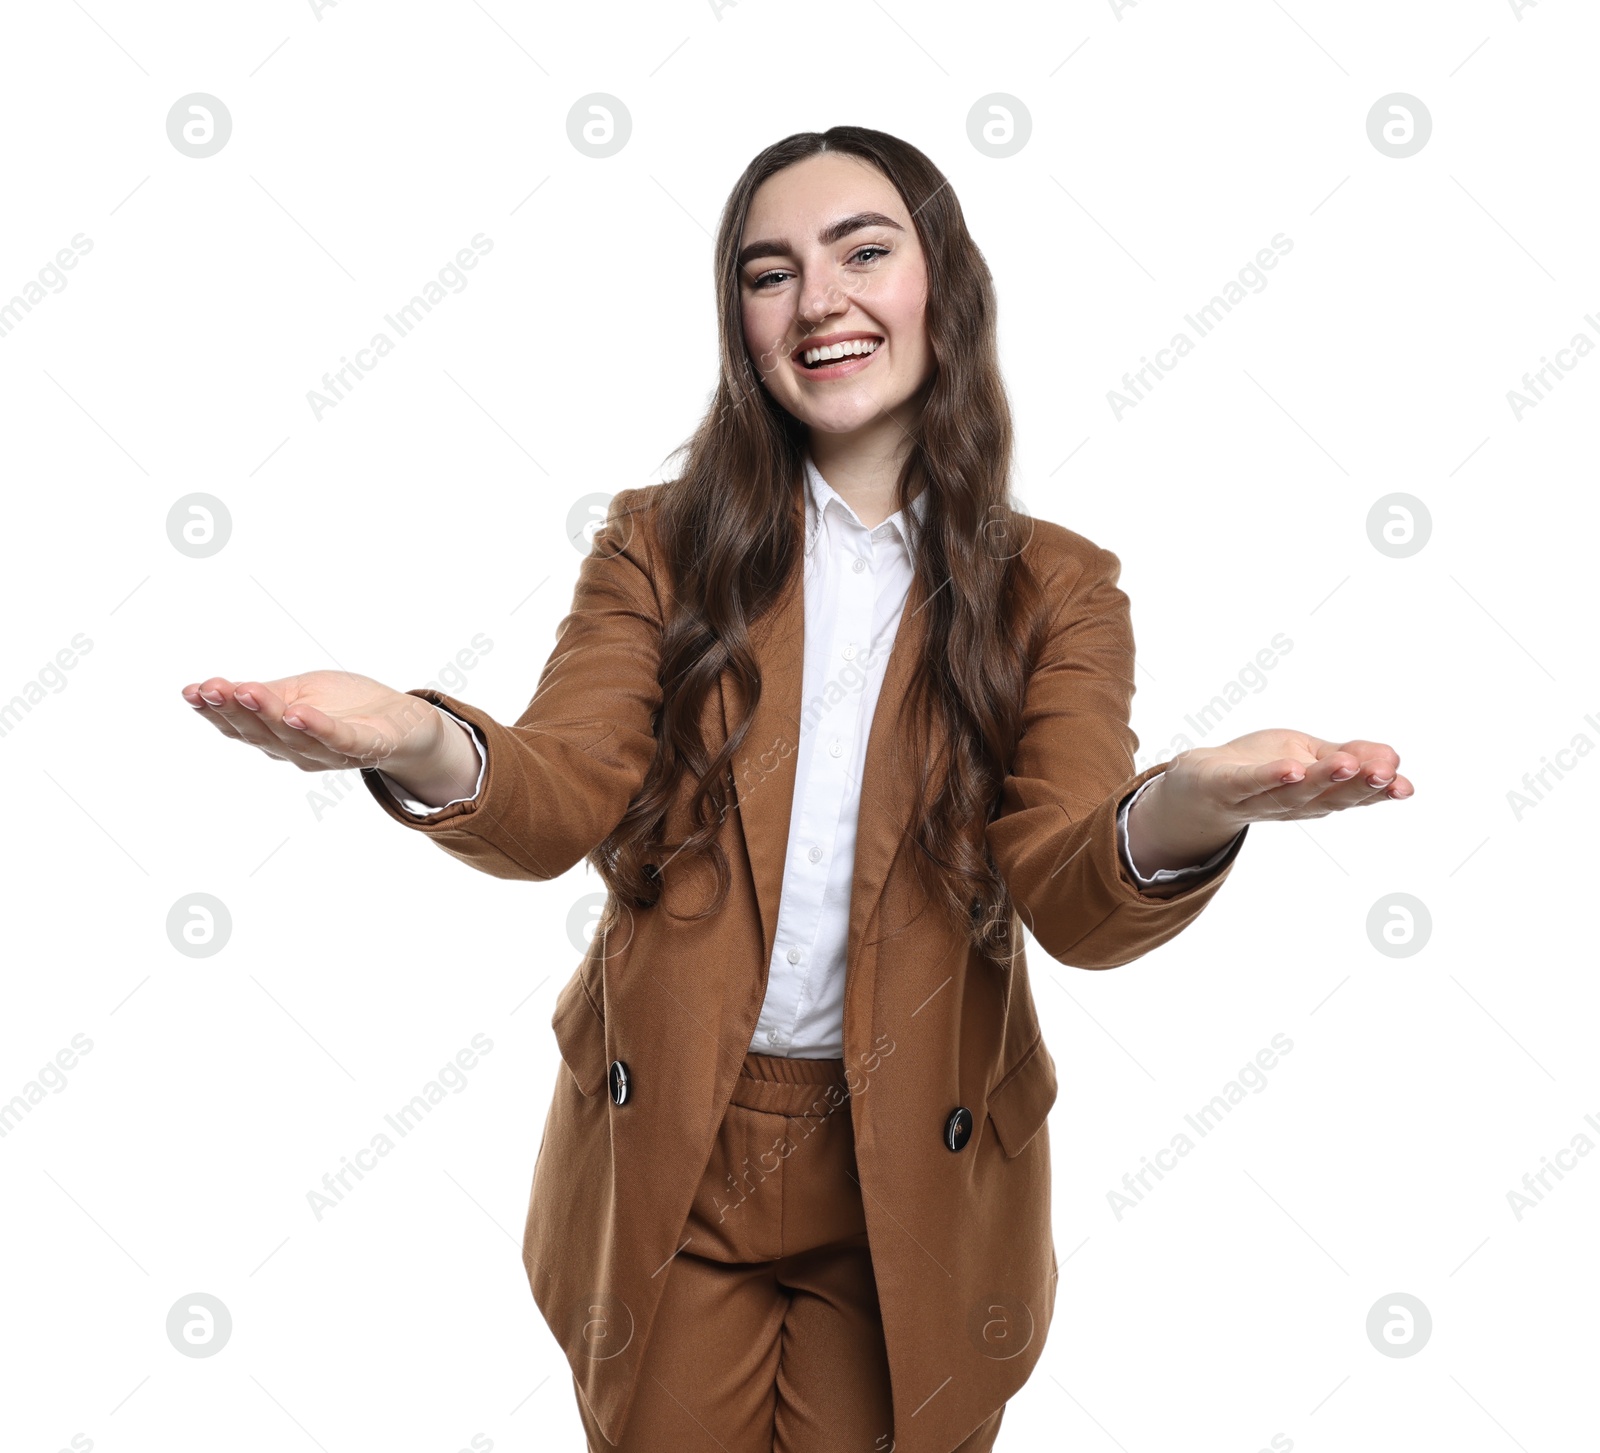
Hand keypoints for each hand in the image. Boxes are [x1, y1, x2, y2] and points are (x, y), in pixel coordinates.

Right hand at [179, 671, 444, 776]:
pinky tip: (299, 714)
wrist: (407, 723)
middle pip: (261, 732)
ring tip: (246, 693)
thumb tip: (220, 689)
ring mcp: (331, 752)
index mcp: (279, 736)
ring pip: (293, 736)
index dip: (215, 711)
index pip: (241, 725)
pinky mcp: (366, 747)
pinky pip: (339, 740)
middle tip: (211, 688)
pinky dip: (318, 728)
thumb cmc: (348, 707)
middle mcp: (299, 751)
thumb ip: (268, 695)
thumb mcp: (301, 692)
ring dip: (268, 714)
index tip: (191, 691)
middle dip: (233, 709)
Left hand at [1160, 728, 1413, 839]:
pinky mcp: (1227, 787)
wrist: (1197, 783)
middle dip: (1358, 785)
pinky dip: (1269, 777)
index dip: (1379, 792)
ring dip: (1322, 779)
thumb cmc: (1261, 768)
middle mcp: (1291, 803)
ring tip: (1347, 764)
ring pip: (1294, 792)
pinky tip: (1290, 769)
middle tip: (1384, 773)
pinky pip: (1250, 784)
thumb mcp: (1310, 756)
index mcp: (1316, 796)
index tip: (1404, 787)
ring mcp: (1258, 798)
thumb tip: (1392, 757)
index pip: (1351, 794)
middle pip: (1328, 797)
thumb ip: (1348, 756)